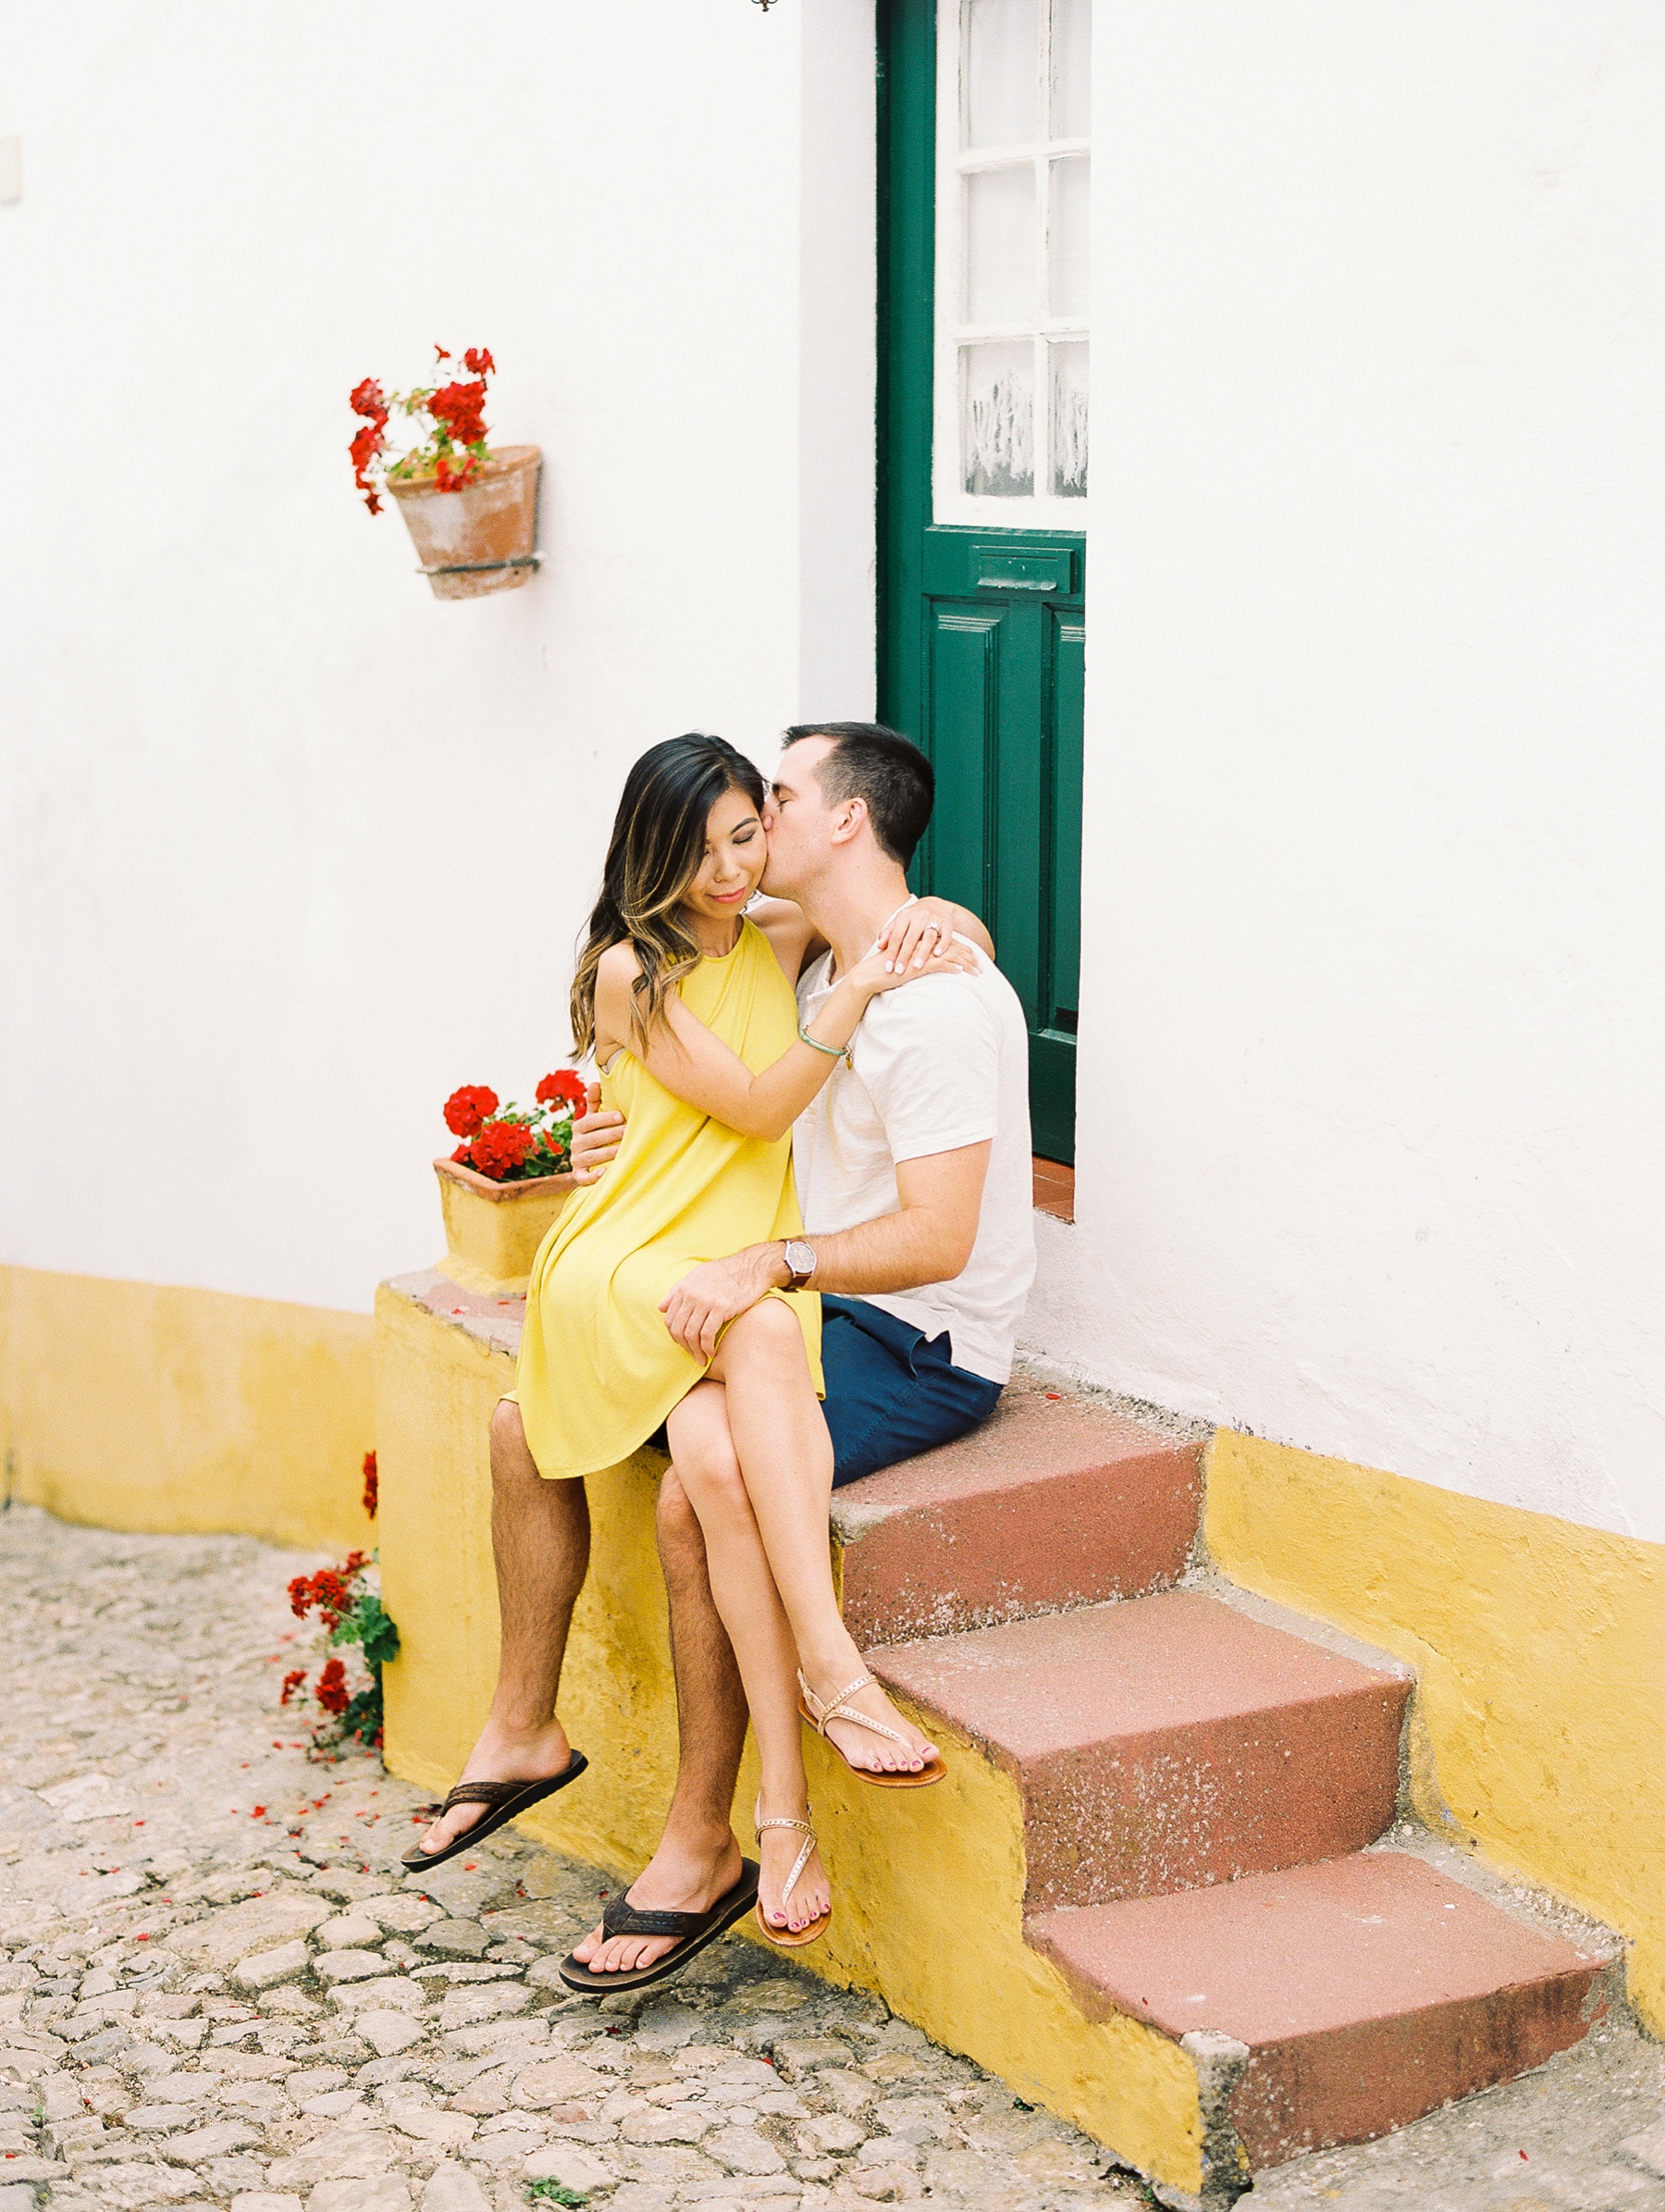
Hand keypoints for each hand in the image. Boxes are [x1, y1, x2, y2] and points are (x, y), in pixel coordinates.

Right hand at [571, 1085, 624, 1182]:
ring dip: (608, 1153)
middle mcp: (575, 1143)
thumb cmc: (596, 1133)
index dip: (605, 1118)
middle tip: (629, 1132)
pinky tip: (605, 1173)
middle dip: (612, 1135)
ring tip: (624, 1151)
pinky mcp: (578, 1175)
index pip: (590, 1121)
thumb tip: (595, 1082)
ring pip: (591, 1157)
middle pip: (593, 1139)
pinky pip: (583, 1177)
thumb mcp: (593, 1118)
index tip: (621, 1116)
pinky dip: (593, 1176)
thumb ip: (594, 1102)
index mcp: (579, 1127)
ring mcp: (576, 1160)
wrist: (588, 1161)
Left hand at [660, 1248, 781, 1360]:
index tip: (683, 1343)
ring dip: (695, 1351)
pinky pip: (707, 1334)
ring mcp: (706, 1301)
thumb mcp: (698, 1275)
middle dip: (683, 1346)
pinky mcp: (721, 1308)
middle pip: (678, 1328)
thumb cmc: (726, 1272)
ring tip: (701, 1359)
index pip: (669, 1318)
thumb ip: (677, 1291)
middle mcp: (692, 1295)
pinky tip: (712, 1352)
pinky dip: (707, 1347)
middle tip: (692, 1355)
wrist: (752, 1267)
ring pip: (691, 1333)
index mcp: (684, 1287)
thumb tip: (661, 1308)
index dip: (674, 1335)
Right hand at [841, 936, 979, 999]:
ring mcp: (920, 955)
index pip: (946, 945)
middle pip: (951, 948)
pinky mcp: (917, 965)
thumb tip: (930, 969)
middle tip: (981, 966)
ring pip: (949, 955)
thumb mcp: (906, 966)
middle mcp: (923, 946)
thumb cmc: (886, 972)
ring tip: (977, 972)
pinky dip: (952, 967)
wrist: (870, 974)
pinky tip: (961, 972)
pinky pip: (939, 964)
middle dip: (968, 957)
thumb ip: (918, 964)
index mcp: (921, 944)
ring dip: (965, 964)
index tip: (973, 959)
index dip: (961, 951)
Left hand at [878, 897, 978, 973]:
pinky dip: (942, 945)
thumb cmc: (914, 918)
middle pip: (910, 938)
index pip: (896, 936)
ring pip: (928, 937)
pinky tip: (937, 955)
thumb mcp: (900, 922)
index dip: (891, 953)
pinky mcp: (947, 924)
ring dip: (922, 953)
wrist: (935, 905)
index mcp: (905, 915)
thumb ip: (889, 933)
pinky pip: (945, 935)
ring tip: (916, 967)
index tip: (888, 968)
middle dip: (904, 956)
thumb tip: (879, 946)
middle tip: (899, 971)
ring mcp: (934, 919)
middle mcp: (919, 916)